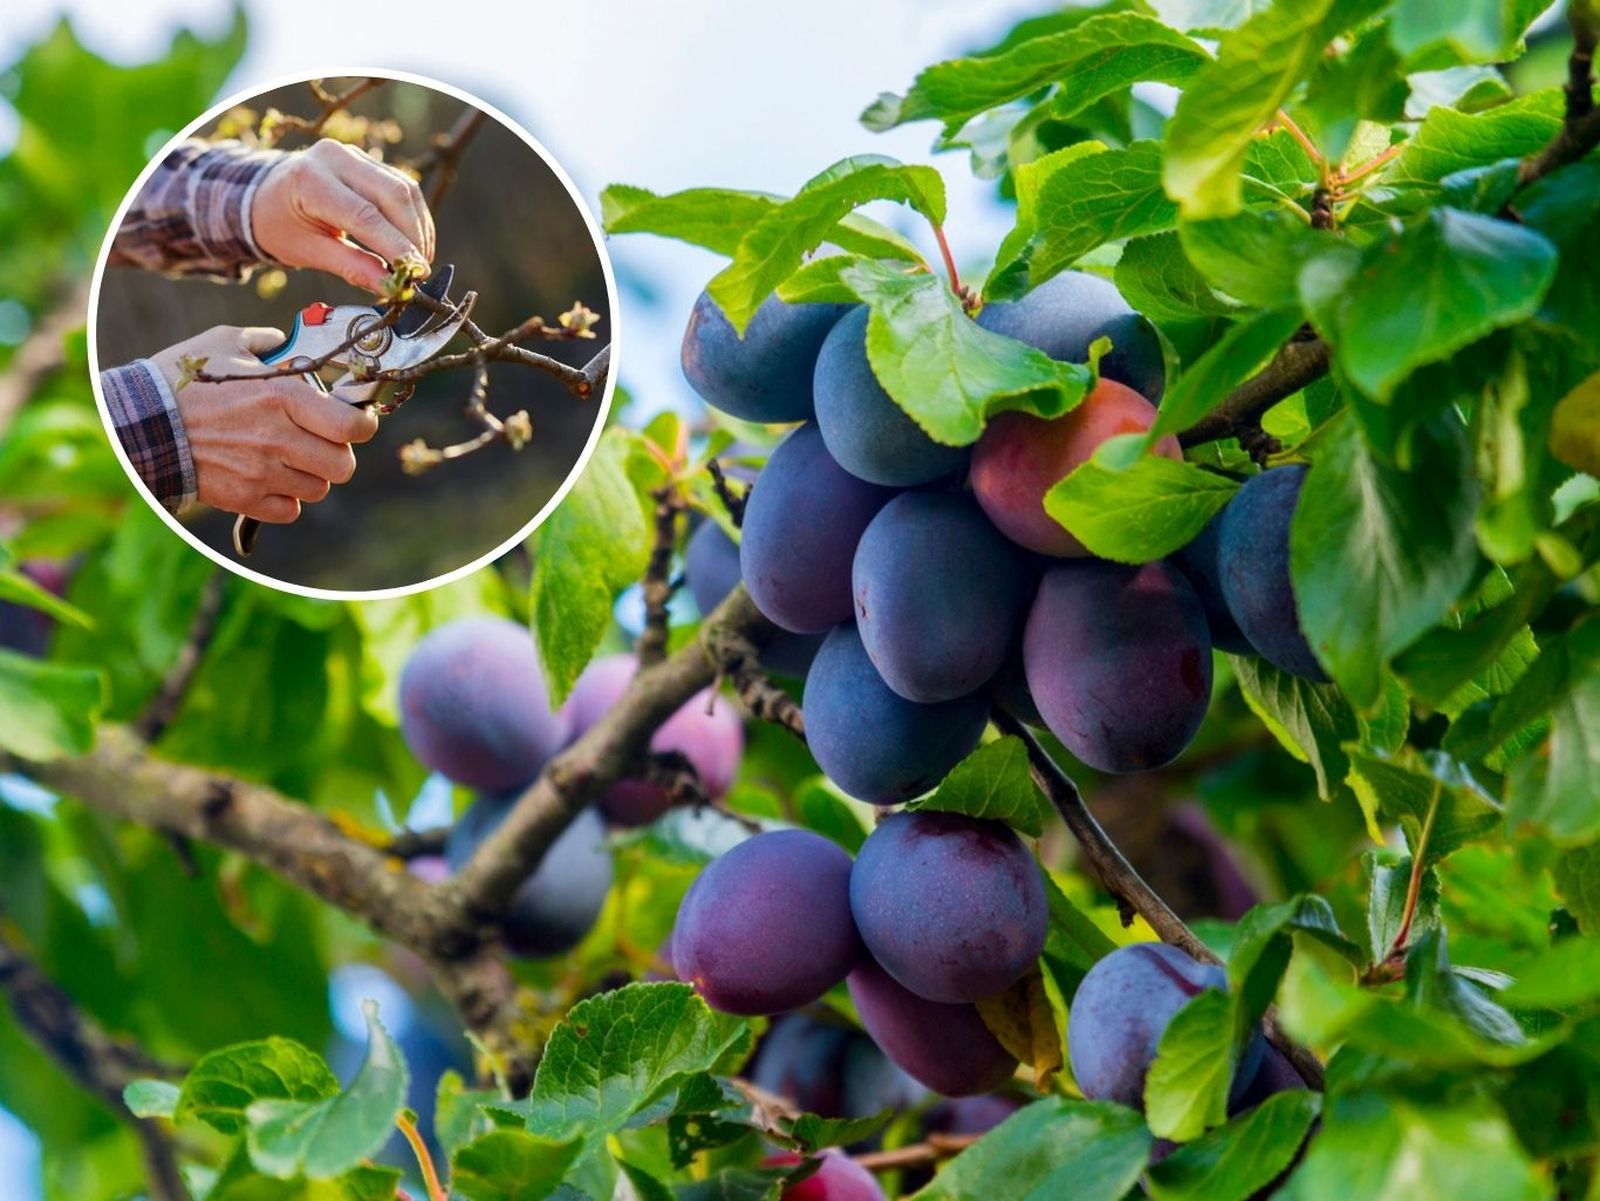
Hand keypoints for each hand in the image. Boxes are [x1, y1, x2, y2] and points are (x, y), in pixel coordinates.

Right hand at [150, 326, 379, 524]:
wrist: (138, 422)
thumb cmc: (182, 379)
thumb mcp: (226, 343)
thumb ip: (269, 343)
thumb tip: (290, 344)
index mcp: (282, 397)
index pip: (353, 426)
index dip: (362, 424)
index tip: (356, 420)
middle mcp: (278, 438)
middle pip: (343, 465)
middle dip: (337, 453)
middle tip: (320, 441)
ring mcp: (262, 473)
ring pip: (318, 488)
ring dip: (311, 475)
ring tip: (287, 457)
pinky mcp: (244, 499)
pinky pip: (290, 510)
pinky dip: (285, 498)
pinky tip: (268, 477)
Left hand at [251, 138, 435, 292]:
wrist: (266, 196)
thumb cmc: (282, 226)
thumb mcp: (309, 252)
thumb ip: (351, 267)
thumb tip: (392, 287)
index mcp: (309, 180)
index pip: (365, 215)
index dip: (396, 246)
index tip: (418, 274)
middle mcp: (333, 157)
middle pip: (393, 194)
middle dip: (413, 236)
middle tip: (420, 271)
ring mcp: (352, 153)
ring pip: (404, 188)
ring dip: (419, 228)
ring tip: (420, 260)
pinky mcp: (367, 159)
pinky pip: (403, 185)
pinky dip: (414, 216)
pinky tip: (415, 241)